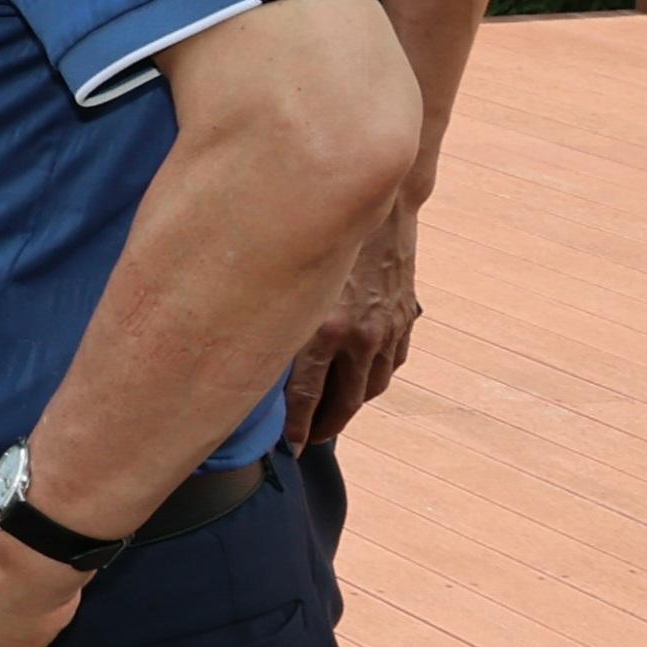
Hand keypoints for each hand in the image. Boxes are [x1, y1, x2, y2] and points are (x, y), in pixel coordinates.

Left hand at [286, 196, 421, 447]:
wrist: (376, 199)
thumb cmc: (310, 230)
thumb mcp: (281, 275)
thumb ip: (270, 315)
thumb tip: (242, 351)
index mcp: (323, 329)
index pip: (307, 398)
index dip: (298, 428)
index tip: (290, 447)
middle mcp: (359, 335)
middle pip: (345, 402)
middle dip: (327, 427)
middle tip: (311, 439)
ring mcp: (387, 327)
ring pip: (372, 387)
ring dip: (352, 406)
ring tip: (331, 416)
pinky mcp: (404, 316)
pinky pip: (391, 363)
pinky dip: (375, 378)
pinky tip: (359, 381)